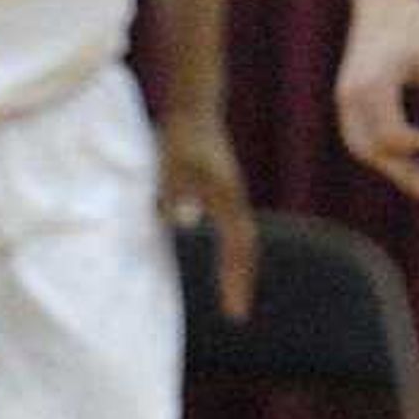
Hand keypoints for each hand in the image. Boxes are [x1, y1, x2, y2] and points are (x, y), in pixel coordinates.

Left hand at [159, 109, 258, 319]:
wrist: (194, 106)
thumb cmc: (181, 135)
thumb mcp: (173, 164)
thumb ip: (177, 192)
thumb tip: (184, 224)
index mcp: (227, 199)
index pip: (238, 247)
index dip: (237, 280)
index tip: (235, 311)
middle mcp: (234, 200)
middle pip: (245, 247)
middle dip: (241, 280)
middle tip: (237, 312)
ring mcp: (230, 195)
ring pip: (241, 238)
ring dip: (238, 266)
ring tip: (233, 293)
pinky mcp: (221, 189)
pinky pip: (232, 227)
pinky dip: (230, 249)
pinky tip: (220, 257)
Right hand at [336, 0, 418, 199]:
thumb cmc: (413, 24)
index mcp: (372, 86)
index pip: (391, 135)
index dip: (418, 146)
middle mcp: (350, 95)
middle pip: (369, 149)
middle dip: (399, 171)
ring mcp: (344, 96)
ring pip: (359, 145)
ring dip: (388, 165)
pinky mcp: (346, 96)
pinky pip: (356, 134)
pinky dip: (378, 149)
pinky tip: (405, 156)